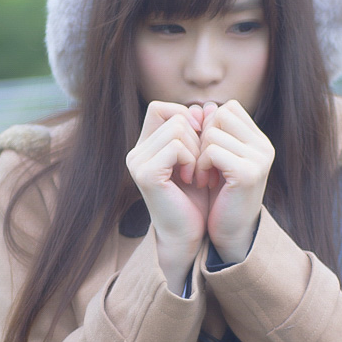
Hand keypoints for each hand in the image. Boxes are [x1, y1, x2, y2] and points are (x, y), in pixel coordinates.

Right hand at [125, 101, 211, 292]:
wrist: (188, 235)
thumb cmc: (195, 199)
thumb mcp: (197, 158)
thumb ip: (198, 132)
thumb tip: (206, 105)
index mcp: (145, 147)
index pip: (159, 107)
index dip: (184, 116)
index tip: (201, 140)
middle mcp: (136, 153)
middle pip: (172, 116)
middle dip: (197, 137)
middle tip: (204, 165)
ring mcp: (138, 163)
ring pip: (177, 129)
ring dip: (197, 150)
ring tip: (198, 174)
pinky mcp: (146, 174)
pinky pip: (176, 146)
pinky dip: (191, 159)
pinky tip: (193, 179)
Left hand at [196, 100, 273, 264]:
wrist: (231, 234)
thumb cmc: (221, 197)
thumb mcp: (217, 160)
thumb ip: (212, 133)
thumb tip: (201, 106)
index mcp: (259, 141)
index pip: (228, 109)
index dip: (209, 125)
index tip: (203, 150)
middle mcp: (264, 147)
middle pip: (221, 115)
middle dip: (203, 136)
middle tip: (200, 163)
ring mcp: (259, 159)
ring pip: (213, 133)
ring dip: (198, 154)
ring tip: (201, 175)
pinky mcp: (247, 173)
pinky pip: (212, 151)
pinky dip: (200, 164)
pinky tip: (202, 181)